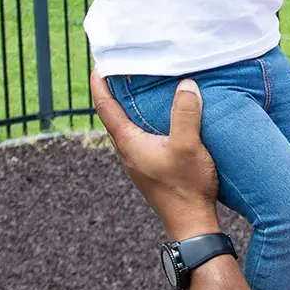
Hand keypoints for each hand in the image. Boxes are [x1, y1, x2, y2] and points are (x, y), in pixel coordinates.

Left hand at [91, 72, 219, 240]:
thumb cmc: (186, 187)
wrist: (192, 223)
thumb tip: (185, 85)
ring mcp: (138, 162)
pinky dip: (143, 120)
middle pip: (113, 116)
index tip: (97, 66)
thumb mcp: (188, 145)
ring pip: (127, 127)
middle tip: (120, 69)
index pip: (107, 109)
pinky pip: (140, 137)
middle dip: (114, 92)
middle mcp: (128, 152)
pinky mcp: (150, 168)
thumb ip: (185, 113)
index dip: (100, 86)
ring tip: (140, 88)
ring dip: (129, 107)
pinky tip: (160, 117)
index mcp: (129, 144)